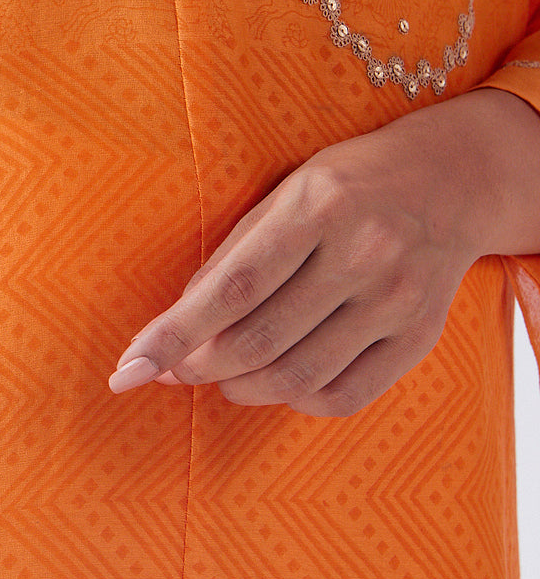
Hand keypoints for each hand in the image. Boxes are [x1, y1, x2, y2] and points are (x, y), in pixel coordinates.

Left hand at [108, 86, 539, 417]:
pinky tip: (275, 381)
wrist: (450, 180)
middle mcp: (362, 254)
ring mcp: (396, 300)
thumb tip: (179, 319)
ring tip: (217, 378)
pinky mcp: (419, 337)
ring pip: (298, 376)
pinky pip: (344, 395)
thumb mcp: (286, 192)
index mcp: (317, 206)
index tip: (129, 367)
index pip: (232, 287)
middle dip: (198, 366)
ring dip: (240, 388)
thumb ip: (236, 252)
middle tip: (166, 371)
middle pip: (260, 339)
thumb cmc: (347, 183)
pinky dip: (295, 399)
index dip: (175, 333)